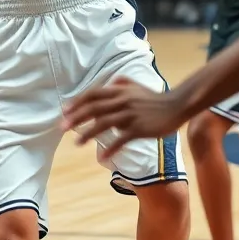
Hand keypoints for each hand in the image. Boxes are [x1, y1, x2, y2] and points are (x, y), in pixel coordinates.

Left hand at [61, 76, 186, 157]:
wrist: (177, 106)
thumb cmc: (156, 98)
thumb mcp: (137, 86)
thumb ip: (123, 83)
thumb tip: (111, 82)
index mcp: (119, 90)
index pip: (93, 94)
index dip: (77, 102)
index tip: (64, 111)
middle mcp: (122, 100)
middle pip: (94, 108)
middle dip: (76, 118)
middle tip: (61, 128)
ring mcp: (130, 114)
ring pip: (103, 123)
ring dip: (88, 133)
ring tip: (76, 142)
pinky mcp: (139, 128)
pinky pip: (121, 139)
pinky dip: (111, 148)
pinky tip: (102, 157)